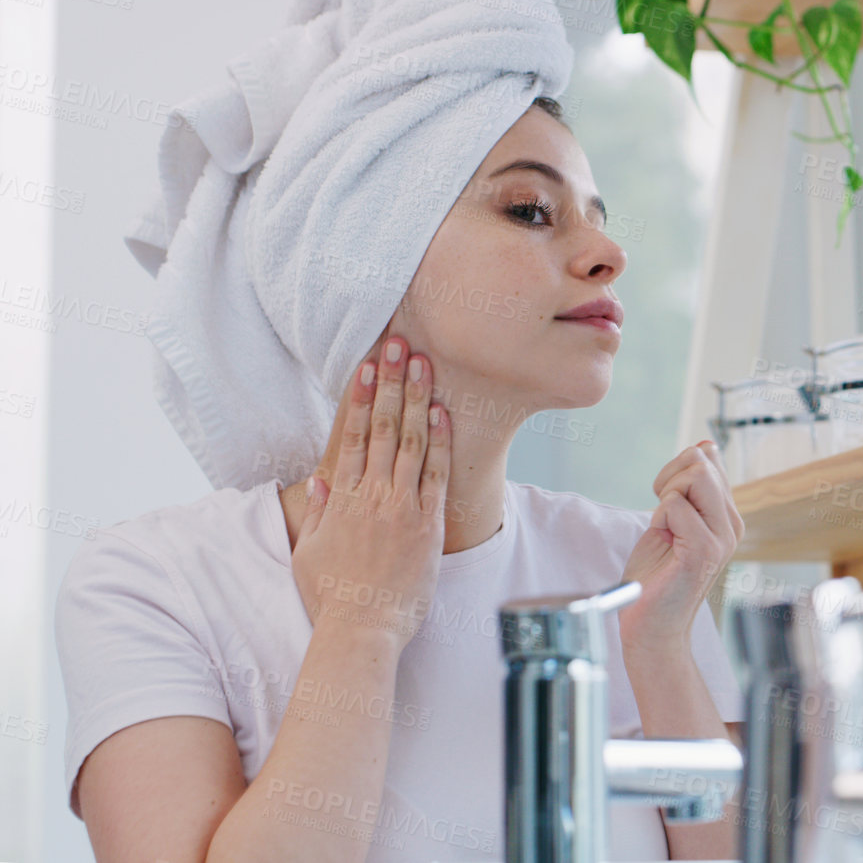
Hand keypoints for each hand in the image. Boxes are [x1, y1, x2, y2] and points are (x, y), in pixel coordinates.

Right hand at [290, 334, 450, 653]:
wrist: (362, 629)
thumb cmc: (334, 597)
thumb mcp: (308, 551)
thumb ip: (314, 512)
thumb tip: (319, 478)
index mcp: (341, 499)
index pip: (352, 436)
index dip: (361, 398)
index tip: (366, 367)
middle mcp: (370, 495)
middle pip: (382, 427)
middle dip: (390, 382)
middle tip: (396, 345)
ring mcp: (400, 506)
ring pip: (409, 441)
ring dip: (416, 398)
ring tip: (421, 363)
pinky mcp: (427, 523)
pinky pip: (435, 474)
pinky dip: (439, 441)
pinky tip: (442, 412)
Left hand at [617, 440, 743, 649]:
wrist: (652, 627)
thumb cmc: (657, 578)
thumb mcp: (673, 520)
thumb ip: (690, 487)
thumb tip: (706, 446)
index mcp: (727, 515)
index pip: (708, 459)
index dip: (677, 469)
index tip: (667, 499)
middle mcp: (731, 525)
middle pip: (701, 461)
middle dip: (668, 477)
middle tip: (661, 513)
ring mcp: (721, 538)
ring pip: (694, 476)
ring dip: (665, 497)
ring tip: (664, 528)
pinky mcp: (703, 551)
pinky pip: (676, 506)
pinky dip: (659, 517)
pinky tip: (663, 540)